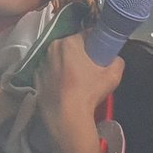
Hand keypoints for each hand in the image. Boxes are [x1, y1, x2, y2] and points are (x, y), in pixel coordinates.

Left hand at [35, 32, 124, 149]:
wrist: (67, 117)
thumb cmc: (89, 92)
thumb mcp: (113, 76)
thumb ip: (117, 61)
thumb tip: (115, 59)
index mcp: (69, 43)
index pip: (85, 35)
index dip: (95, 43)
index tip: (100, 53)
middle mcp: (51, 49)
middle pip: (70, 46)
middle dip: (79, 53)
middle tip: (90, 67)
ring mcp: (41, 64)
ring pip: (58, 59)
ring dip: (66, 64)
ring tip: (76, 80)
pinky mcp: (35, 79)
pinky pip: (49, 72)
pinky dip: (55, 76)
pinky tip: (64, 88)